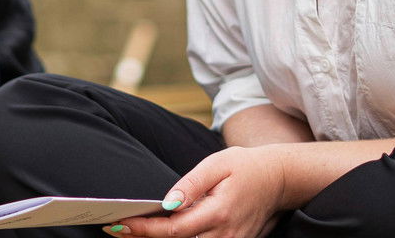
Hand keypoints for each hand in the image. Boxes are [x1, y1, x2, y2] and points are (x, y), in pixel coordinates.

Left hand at [105, 146, 287, 237]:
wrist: (279, 181)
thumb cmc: (246, 167)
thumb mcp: (218, 164)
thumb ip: (191, 184)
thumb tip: (166, 201)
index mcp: (219, 212)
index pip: (173, 229)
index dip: (143, 230)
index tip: (117, 226)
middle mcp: (224, 235)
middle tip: (115, 227)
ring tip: (131, 229)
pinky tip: (157, 231)